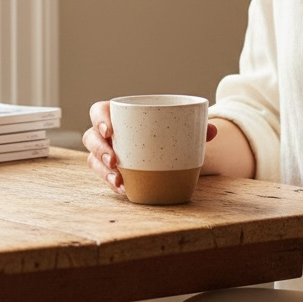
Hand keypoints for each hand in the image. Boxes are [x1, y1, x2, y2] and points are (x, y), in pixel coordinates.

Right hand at [83, 101, 218, 195]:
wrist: (166, 148)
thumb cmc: (165, 130)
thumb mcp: (179, 126)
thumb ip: (195, 126)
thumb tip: (211, 131)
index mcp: (119, 114)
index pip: (99, 111)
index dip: (100, 119)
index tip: (111, 130)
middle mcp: (108, 134)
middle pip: (91, 137)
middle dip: (99, 149)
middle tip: (114, 160)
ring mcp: (107, 153)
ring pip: (92, 160)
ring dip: (103, 171)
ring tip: (119, 181)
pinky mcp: (111, 171)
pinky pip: (105, 177)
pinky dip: (113, 184)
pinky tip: (125, 190)